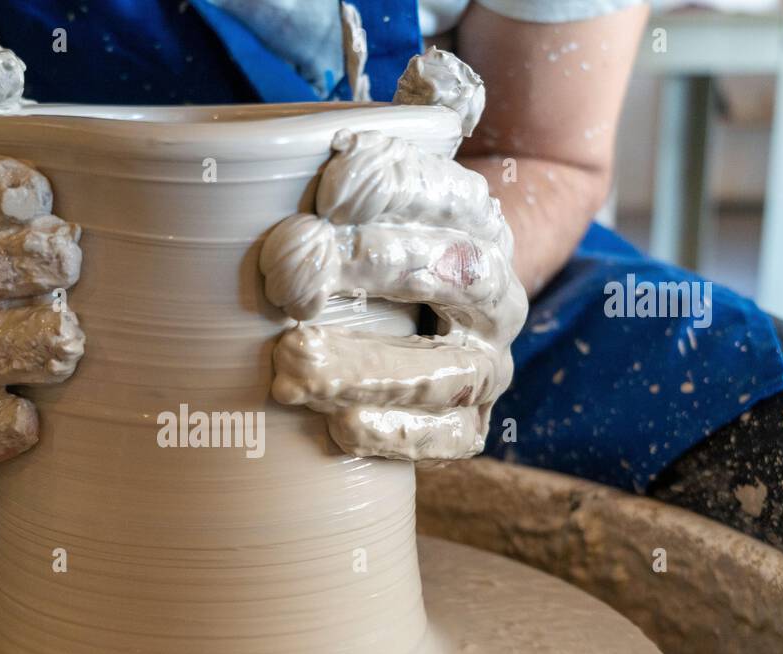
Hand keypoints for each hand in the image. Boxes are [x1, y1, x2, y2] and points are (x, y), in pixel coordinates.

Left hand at [260, 53, 525, 461]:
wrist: (435, 316)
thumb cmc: (380, 244)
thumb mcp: (384, 186)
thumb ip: (389, 143)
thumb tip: (417, 84)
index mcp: (477, 223)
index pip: (453, 196)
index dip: (396, 187)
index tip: (328, 187)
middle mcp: (493, 293)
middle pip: (453, 276)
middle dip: (370, 270)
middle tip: (288, 273)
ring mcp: (485, 364)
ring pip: (445, 369)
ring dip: (366, 366)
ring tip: (289, 363)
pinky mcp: (467, 424)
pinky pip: (450, 440)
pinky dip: (398, 435)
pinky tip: (340, 429)